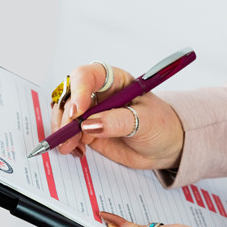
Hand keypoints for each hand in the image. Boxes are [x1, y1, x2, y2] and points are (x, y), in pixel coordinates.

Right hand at [50, 63, 183, 169]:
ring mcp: (91, 112)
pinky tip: (77, 151)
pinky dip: (67, 142)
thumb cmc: (160, 125)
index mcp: (115, 80)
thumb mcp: (145, 121)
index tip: (77, 112)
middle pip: (69, 95)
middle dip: (65, 116)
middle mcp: (98, 93)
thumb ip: (118, 121)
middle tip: (70, 135)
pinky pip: (68, 133)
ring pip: (64, 114)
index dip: (78, 91)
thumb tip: (89, 125)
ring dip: (63, 131)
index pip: (88, 76)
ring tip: (71, 147)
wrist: (164, 146)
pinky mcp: (87, 130)